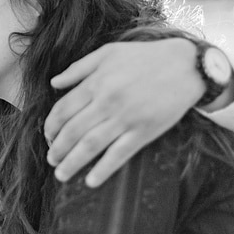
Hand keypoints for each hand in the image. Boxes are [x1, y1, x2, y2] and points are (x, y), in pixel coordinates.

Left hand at [44, 38, 203, 186]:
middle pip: (73, 131)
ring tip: (61, 174)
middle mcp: (106, 102)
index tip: (48, 137)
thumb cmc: (144, 57)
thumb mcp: (108, 52)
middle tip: (51, 160)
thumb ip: (78, 68)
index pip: (63, 109)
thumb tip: (54, 83)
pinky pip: (119, 154)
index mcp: (95, 83)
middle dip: (57, 149)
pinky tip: (90, 181)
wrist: (186, 65)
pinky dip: (103, 169)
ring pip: (90, 145)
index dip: (51, 126)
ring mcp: (125, 118)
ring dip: (72, 163)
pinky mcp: (144, 131)